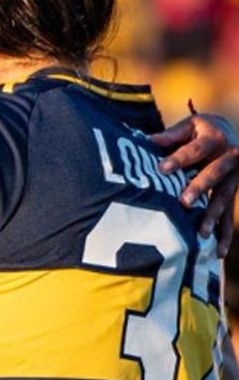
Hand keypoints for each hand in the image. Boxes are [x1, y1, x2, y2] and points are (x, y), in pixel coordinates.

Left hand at [152, 113, 237, 254]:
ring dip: (213, 216)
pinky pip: (230, 216)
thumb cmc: (200, 131)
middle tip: (184, 202)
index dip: (178, 159)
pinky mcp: (232, 194)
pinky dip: (225, 234)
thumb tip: (149, 140)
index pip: (195, 150)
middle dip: (199, 188)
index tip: (161, 168)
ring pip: (223, 198)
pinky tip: (216, 252)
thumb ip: (171, 135)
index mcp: (215, 139)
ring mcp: (234, 179)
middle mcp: (229, 159)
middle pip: (214, 175)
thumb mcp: (189, 126)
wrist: (229, 132)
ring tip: (201, 232)